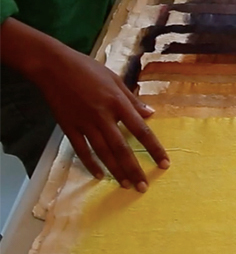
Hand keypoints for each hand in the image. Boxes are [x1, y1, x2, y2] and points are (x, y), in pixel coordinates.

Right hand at [1, 19, 169, 190]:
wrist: (54, 67)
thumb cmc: (88, 69)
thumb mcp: (116, 80)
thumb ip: (133, 100)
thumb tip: (151, 114)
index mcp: (118, 102)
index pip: (141, 130)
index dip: (154, 148)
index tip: (164, 163)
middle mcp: (103, 115)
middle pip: (122, 148)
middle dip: (134, 168)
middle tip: (144, 186)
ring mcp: (85, 123)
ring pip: (103, 152)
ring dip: (116, 170)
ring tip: (126, 185)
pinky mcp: (68, 127)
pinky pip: (81, 150)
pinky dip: (91, 164)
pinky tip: (99, 176)